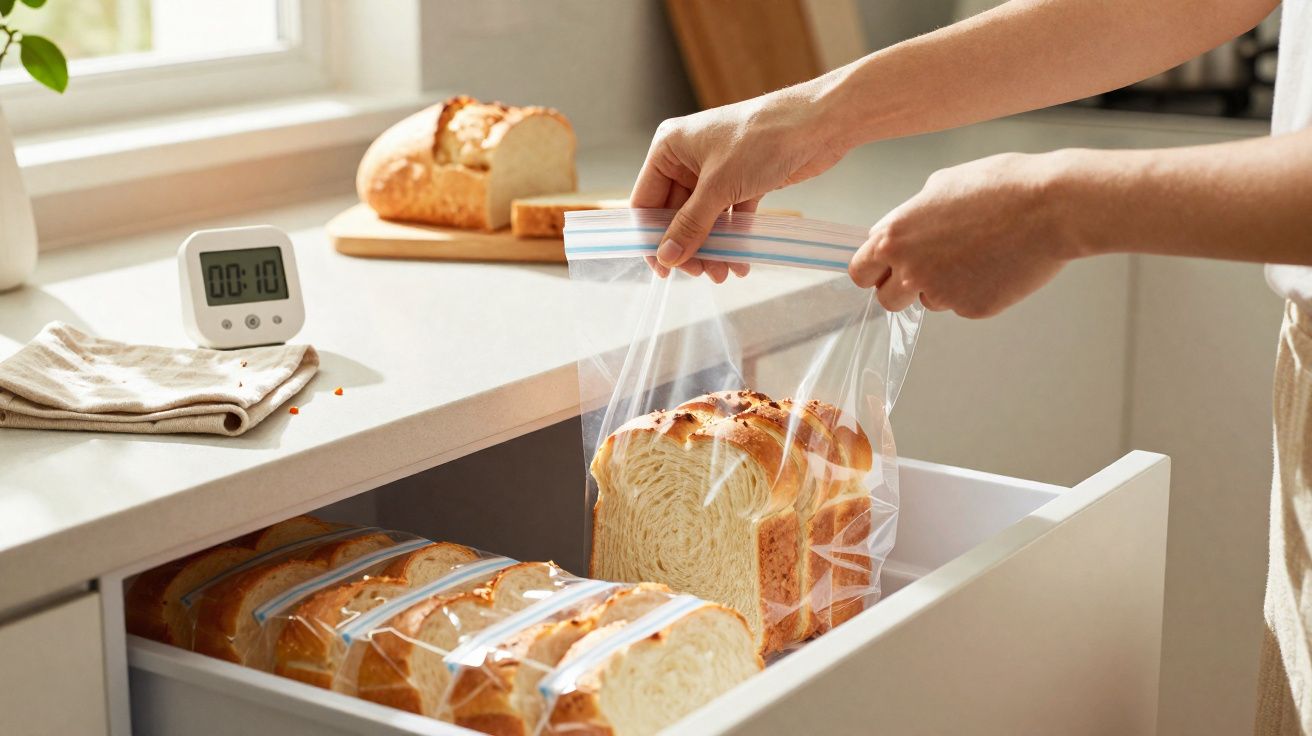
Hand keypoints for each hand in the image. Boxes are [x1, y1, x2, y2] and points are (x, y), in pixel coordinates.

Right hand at [632, 81, 848, 281]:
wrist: (818, 123)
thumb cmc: (763, 138)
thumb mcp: (719, 186)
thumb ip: (690, 225)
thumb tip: (666, 257)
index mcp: (669, 148)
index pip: (646, 200)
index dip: (651, 236)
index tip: (663, 269)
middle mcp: (688, 158)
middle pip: (675, 214)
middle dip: (689, 246)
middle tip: (702, 273)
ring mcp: (716, 170)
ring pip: (703, 219)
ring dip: (712, 247)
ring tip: (724, 273)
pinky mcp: (742, 181)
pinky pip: (728, 217)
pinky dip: (733, 238)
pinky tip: (740, 261)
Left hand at [850, 151, 1079, 317]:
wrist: (1050, 206)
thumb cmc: (1000, 186)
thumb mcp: (940, 185)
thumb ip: (909, 216)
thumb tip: (898, 230)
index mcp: (895, 237)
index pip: (860, 271)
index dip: (873, 269)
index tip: (882, 269)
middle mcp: (911, 270)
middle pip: (887, 299)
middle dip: (901, 288)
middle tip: (926, 269)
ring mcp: (942, 294)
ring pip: (929, 301)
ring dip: (942, 286)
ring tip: (974, 254)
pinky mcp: (973, 309)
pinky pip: (963, 304)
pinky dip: (975, 289)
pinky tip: (996, 263)